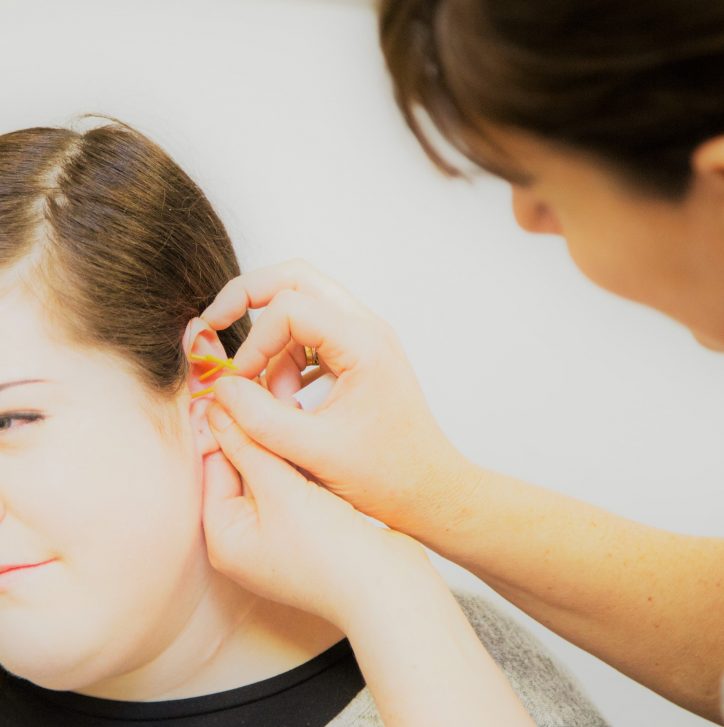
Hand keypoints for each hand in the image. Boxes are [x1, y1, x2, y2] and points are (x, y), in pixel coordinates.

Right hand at [200, 258, 472, 530]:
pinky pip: (311, 337)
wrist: (430, 491)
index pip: (290, 306)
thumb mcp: (313, 451)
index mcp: (364, 344)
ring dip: (272, 346)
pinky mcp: (358, 357)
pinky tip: (288, 402)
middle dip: (248, 297)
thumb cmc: (386, 476)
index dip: (254, 341)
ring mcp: (364, 339)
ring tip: (275, 400)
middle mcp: (367, 329)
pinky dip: (287, 360)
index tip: (239, 381)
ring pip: (301, 308)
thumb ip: (258, 418)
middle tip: (215, 324)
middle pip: (296, 280)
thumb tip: (220, 387)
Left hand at [201, 400, 427, 626]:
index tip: (230, 390)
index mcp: (225, 537)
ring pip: (268, 474)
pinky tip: (306, 430)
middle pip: (239, 471)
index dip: (221, 426)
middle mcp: (245, 539)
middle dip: (252, 432)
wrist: (385, 586)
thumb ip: (247, 446)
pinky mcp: (306, 529)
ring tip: (284, 400)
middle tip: (260, 389)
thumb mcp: (279, 490)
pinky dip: (298, 461)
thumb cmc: (328, 551)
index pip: (212, 467)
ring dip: (277, 443)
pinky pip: (292, 485)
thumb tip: (215, 410)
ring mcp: (276, 536)